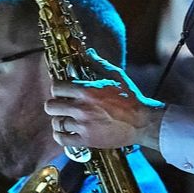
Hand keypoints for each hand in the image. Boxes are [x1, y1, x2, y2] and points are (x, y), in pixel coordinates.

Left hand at [43, 49, 162, 150]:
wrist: (142, 122)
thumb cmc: (131, 98)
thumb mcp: (116, 76)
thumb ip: (99, 64)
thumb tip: (89, 52)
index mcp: (86, 91)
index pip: (56, 87)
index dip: (57, 89)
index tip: (62, 92)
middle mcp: (81, 108)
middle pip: (50, 106)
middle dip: (55, 105)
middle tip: (62, 106)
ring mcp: (83, 125)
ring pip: (56, 123)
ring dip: (59, 121)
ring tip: (65, 120)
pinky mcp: (87, 140)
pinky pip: (62, 140)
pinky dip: (61, 136)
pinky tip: (65, 133)